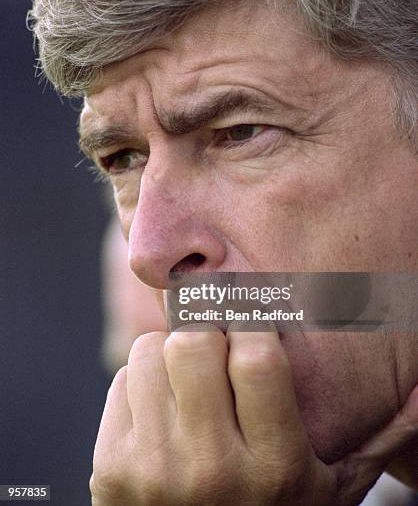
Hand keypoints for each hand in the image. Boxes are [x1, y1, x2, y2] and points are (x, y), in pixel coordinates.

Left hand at [90, 326, 417, 504]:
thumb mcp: (332, 491)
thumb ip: (376, 444)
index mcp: (274, 465)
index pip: (258, 357)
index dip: (253, 325)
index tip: (250, 323)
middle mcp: (213, 467)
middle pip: (194, 343)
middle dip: (206, 330)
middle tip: (215, 342)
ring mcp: (156, 468)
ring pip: (151, 352)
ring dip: (171, 353)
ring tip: (189, 380)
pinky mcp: (112, 469)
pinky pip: (122, 382)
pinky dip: (142, 382)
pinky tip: (162, 412)